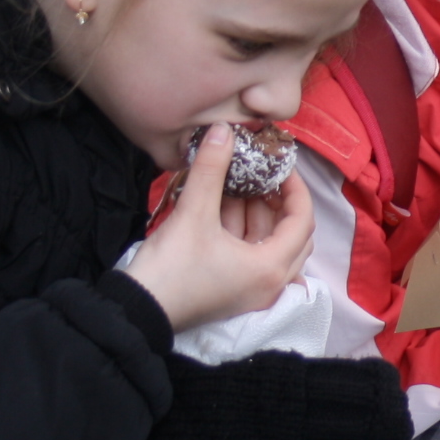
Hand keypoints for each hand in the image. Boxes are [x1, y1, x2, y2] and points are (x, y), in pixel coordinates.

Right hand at [124, 123, 315, 330]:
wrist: (137, 309)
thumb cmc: (171, 268)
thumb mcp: (193, 213)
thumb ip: (212, 170)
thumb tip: (224, 130)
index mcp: (272, 268)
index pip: (303, 220)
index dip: (295, 187)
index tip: (279, 165)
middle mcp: (270, 283)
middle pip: (292, 233)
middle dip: (276, 200)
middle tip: (261, 174)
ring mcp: (252, 290)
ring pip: (267, 242)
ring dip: (253, 212)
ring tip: (235, 182)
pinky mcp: (233, 290)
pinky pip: (250, 253)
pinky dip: (240, 229)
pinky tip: (221, 203)